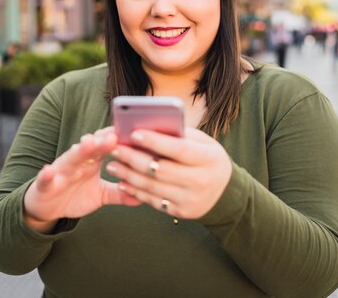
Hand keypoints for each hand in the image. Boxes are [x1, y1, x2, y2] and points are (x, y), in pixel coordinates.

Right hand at [23, 127, 140, 232]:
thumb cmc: (75, 195)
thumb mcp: (101, 195)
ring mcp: (61, 172)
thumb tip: (144, 196)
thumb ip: (120, 193)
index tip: (133, 134)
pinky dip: (46, 175)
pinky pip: (45, 179)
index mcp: (92, 162)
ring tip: (87, 143)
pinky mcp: (45, 185)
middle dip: (101, 142)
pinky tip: (48, 171)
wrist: (47, 207)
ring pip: (70, 159)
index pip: (106, 146)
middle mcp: (77, 162)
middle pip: (91, 149)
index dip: (117, 140)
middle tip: (114, 135)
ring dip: (78, 151)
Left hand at [106, 127, 232, 219]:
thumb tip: (149, 126)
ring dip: (129, 176)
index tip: (134, 133)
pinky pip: (153, 201)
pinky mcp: (180, 212)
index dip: (155, 141)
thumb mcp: (203, 143)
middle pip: (160, 169)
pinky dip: (135, 191)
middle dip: (134, 158)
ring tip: (113, 165)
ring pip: (152, 187)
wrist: (225, 193)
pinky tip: (123, 182)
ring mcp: (190, 199)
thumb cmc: (208, 159)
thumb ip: (180, 135)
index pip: (178, 149)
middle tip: (115, 149)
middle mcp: (200, 180)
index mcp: (208, 159)